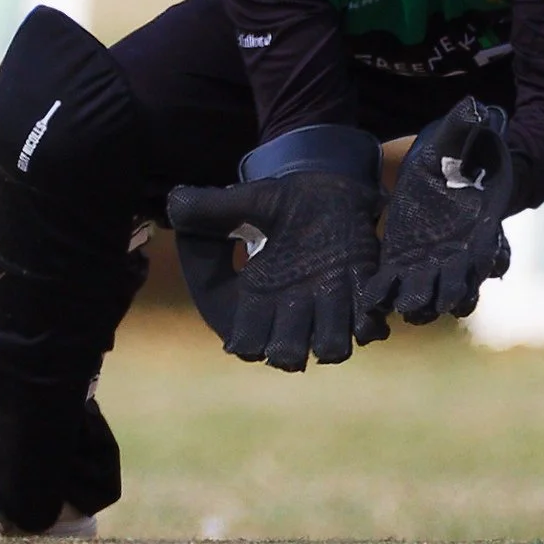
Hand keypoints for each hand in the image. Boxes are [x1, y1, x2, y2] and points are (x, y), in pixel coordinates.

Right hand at [166, 125, 381, 371]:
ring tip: (330, 322)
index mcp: (258, 295)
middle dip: (286, 350)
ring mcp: (330, 305)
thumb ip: (212, 207)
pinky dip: (369, 325)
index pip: (244, 338)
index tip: (243, 336)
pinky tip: (365, 308)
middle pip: (285, 355)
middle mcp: (293, 309)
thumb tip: (174, 204)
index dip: (244, 342)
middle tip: (288, 337)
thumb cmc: (282, 199)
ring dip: (331, 341)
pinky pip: (368, 325)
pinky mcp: (362, 294)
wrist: (330, 189)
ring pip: (331, 347)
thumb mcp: (247, 200)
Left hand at [358, 98, 513, 334]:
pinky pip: (395, 282)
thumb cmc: (454, 156)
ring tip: (406, 308)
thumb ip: (463, 129)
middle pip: (459, 281)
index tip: (477, 271)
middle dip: (448, 292)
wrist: (434, 169)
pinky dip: (387, 294)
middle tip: (435, 301)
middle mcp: (457, 251)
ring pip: (430, 290)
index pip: (486, 250)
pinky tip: (373, 302)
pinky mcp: (402, 260)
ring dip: (420, 301)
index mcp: (478, 225)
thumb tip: (473, 106)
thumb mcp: (454, 140)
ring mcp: (430, 260)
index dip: (483, 262)